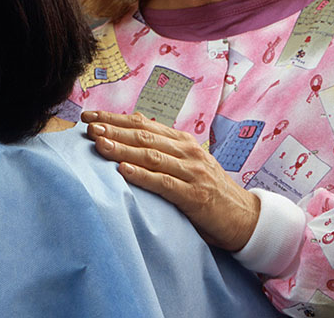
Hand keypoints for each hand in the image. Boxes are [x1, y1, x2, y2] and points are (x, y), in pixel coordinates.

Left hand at [81, 111, 259, 251]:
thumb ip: (163, 154)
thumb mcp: (186, 166)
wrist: (245, 218)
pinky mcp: (195, 195)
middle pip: (143, 136)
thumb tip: (125, 144)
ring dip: (122, 148)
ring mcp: (192, 172)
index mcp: (182, 142)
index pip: (143, 124)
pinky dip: (142, 176)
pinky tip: (122, 171)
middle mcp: (187, 152)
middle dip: (113, 129)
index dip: (115, 118)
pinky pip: (164, 183)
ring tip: (98, 143)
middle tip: (88, 126)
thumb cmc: (209, 192)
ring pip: (151, 156)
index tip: (89, 116)